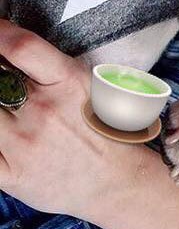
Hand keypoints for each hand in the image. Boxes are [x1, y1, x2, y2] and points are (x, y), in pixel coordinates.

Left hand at [0, 20, 147, 218]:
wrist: (117, 181)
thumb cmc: (104, 130)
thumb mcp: (88, 86)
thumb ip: (49, 68)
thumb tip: (9, 48)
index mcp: (68, 84)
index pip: (21, 47)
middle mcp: (44, 112)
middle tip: (3, 77)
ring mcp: (24, 145)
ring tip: (5, 105)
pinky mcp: (11, 174)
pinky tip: (0, 131)